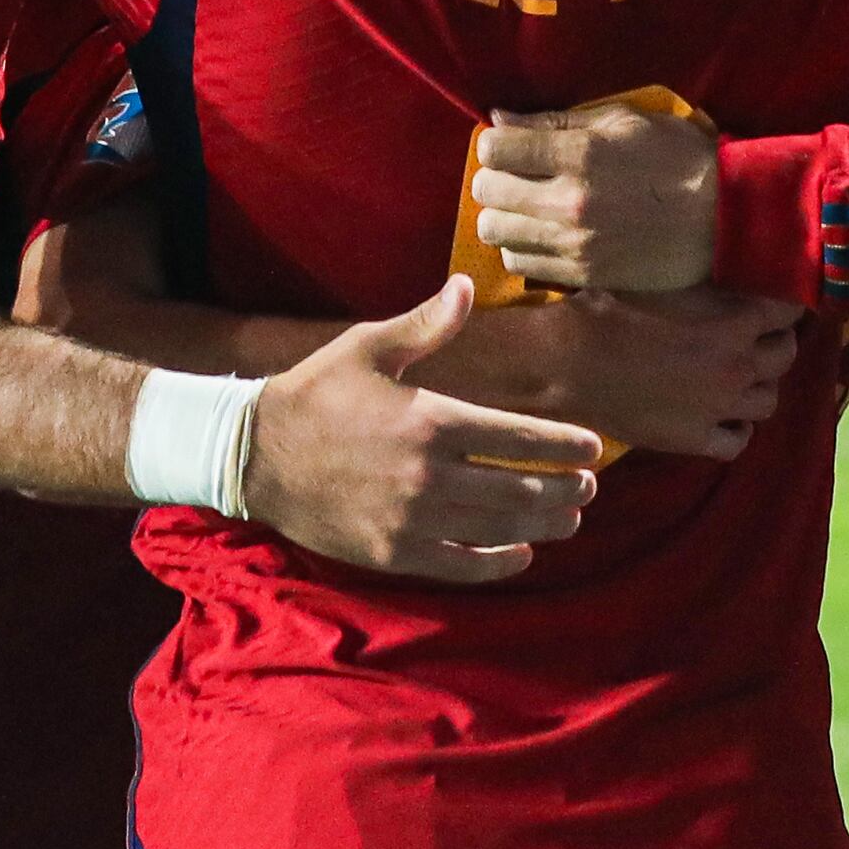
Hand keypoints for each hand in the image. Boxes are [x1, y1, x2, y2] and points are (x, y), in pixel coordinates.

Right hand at [241, 279, 605, 584]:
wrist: (254, 454)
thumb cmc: (317, 393)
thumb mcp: (370, 348)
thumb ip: (427, 324)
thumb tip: (466, 285)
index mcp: (431, 419)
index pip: (519, 437)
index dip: (563, 445)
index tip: (593, 448)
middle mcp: (428, 474)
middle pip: (520, 488)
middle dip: (564, 489)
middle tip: (588, 488)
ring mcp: (411, 518)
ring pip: (498, 528)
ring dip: (543, 526)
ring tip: (569, 520)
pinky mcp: (393, 551)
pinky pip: (460, 563)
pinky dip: (497, 562)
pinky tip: (520, 555)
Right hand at [414, 285, 805, 457]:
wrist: (567, 363)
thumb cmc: (608, 308)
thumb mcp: (665, 275)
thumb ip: (709, 276)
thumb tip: (736, 257)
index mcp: (735, 322)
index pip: (790, 309)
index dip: (786, 299)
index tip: (776, 294)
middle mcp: (737, 367)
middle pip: (787, 355)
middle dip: (777, 339)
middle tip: (758, 330)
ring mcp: (718, 408)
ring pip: (769, 400)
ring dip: (760, 382)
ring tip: (741, 370)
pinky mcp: (694, 439)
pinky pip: (739, 440)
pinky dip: (738, 426)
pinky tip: (724, 412)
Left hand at [463, 103, 725, 295]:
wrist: (725, 218)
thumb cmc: (679, 158)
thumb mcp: (624, 121)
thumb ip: (557, 122)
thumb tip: (500, 120)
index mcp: (580, 155)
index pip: (495, 148)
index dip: (496, 142)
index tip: (511, 144)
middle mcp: (570, 202)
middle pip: (487, 191)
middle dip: (495, 177)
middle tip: (517, 174)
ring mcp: (575, 243)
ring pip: (495, 231)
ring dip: (504, 214)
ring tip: (528, 207)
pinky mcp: (583, 274)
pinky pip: (521, 262)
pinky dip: (523, 245)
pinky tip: (544, 233)